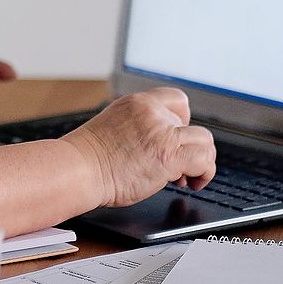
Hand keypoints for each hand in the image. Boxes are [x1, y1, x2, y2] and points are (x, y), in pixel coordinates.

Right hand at [62, 87, 216, 207]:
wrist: (77, 170)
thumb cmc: (86, 160)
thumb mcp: (113, 129)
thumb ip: (138, 130)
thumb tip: (156, 147)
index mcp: (137, 104)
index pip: (178, 100)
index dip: (184, 121)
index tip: (177, 139)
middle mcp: (152, 113)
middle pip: (192, 126)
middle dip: (186, 150)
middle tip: (175, 170)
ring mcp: (162, 133)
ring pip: (205, 141)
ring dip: (200, 161)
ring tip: (184, 178)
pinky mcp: (168, 154)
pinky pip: (204, 159)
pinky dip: (204, 173)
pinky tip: (191, 183)